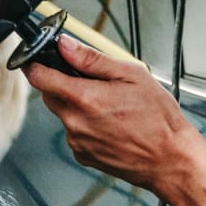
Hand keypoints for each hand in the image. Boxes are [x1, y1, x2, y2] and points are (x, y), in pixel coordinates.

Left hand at [24, 34, 199, 193]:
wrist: (170, 159)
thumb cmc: (158, 119)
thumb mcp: (131, 75)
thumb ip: (92, 59)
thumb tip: (65, 45)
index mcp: (84, 98)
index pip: (38, 76)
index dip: (35, 63)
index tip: (39, 58)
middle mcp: (75, 123)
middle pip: (49, 94)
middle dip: (63, 83)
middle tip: (91, 81)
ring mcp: (77, 142)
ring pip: (64, 114)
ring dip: (77, 105)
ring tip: (110, 107)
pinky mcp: (83, 155)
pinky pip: (74, 132)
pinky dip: (86, 125)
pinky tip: (110, 124)